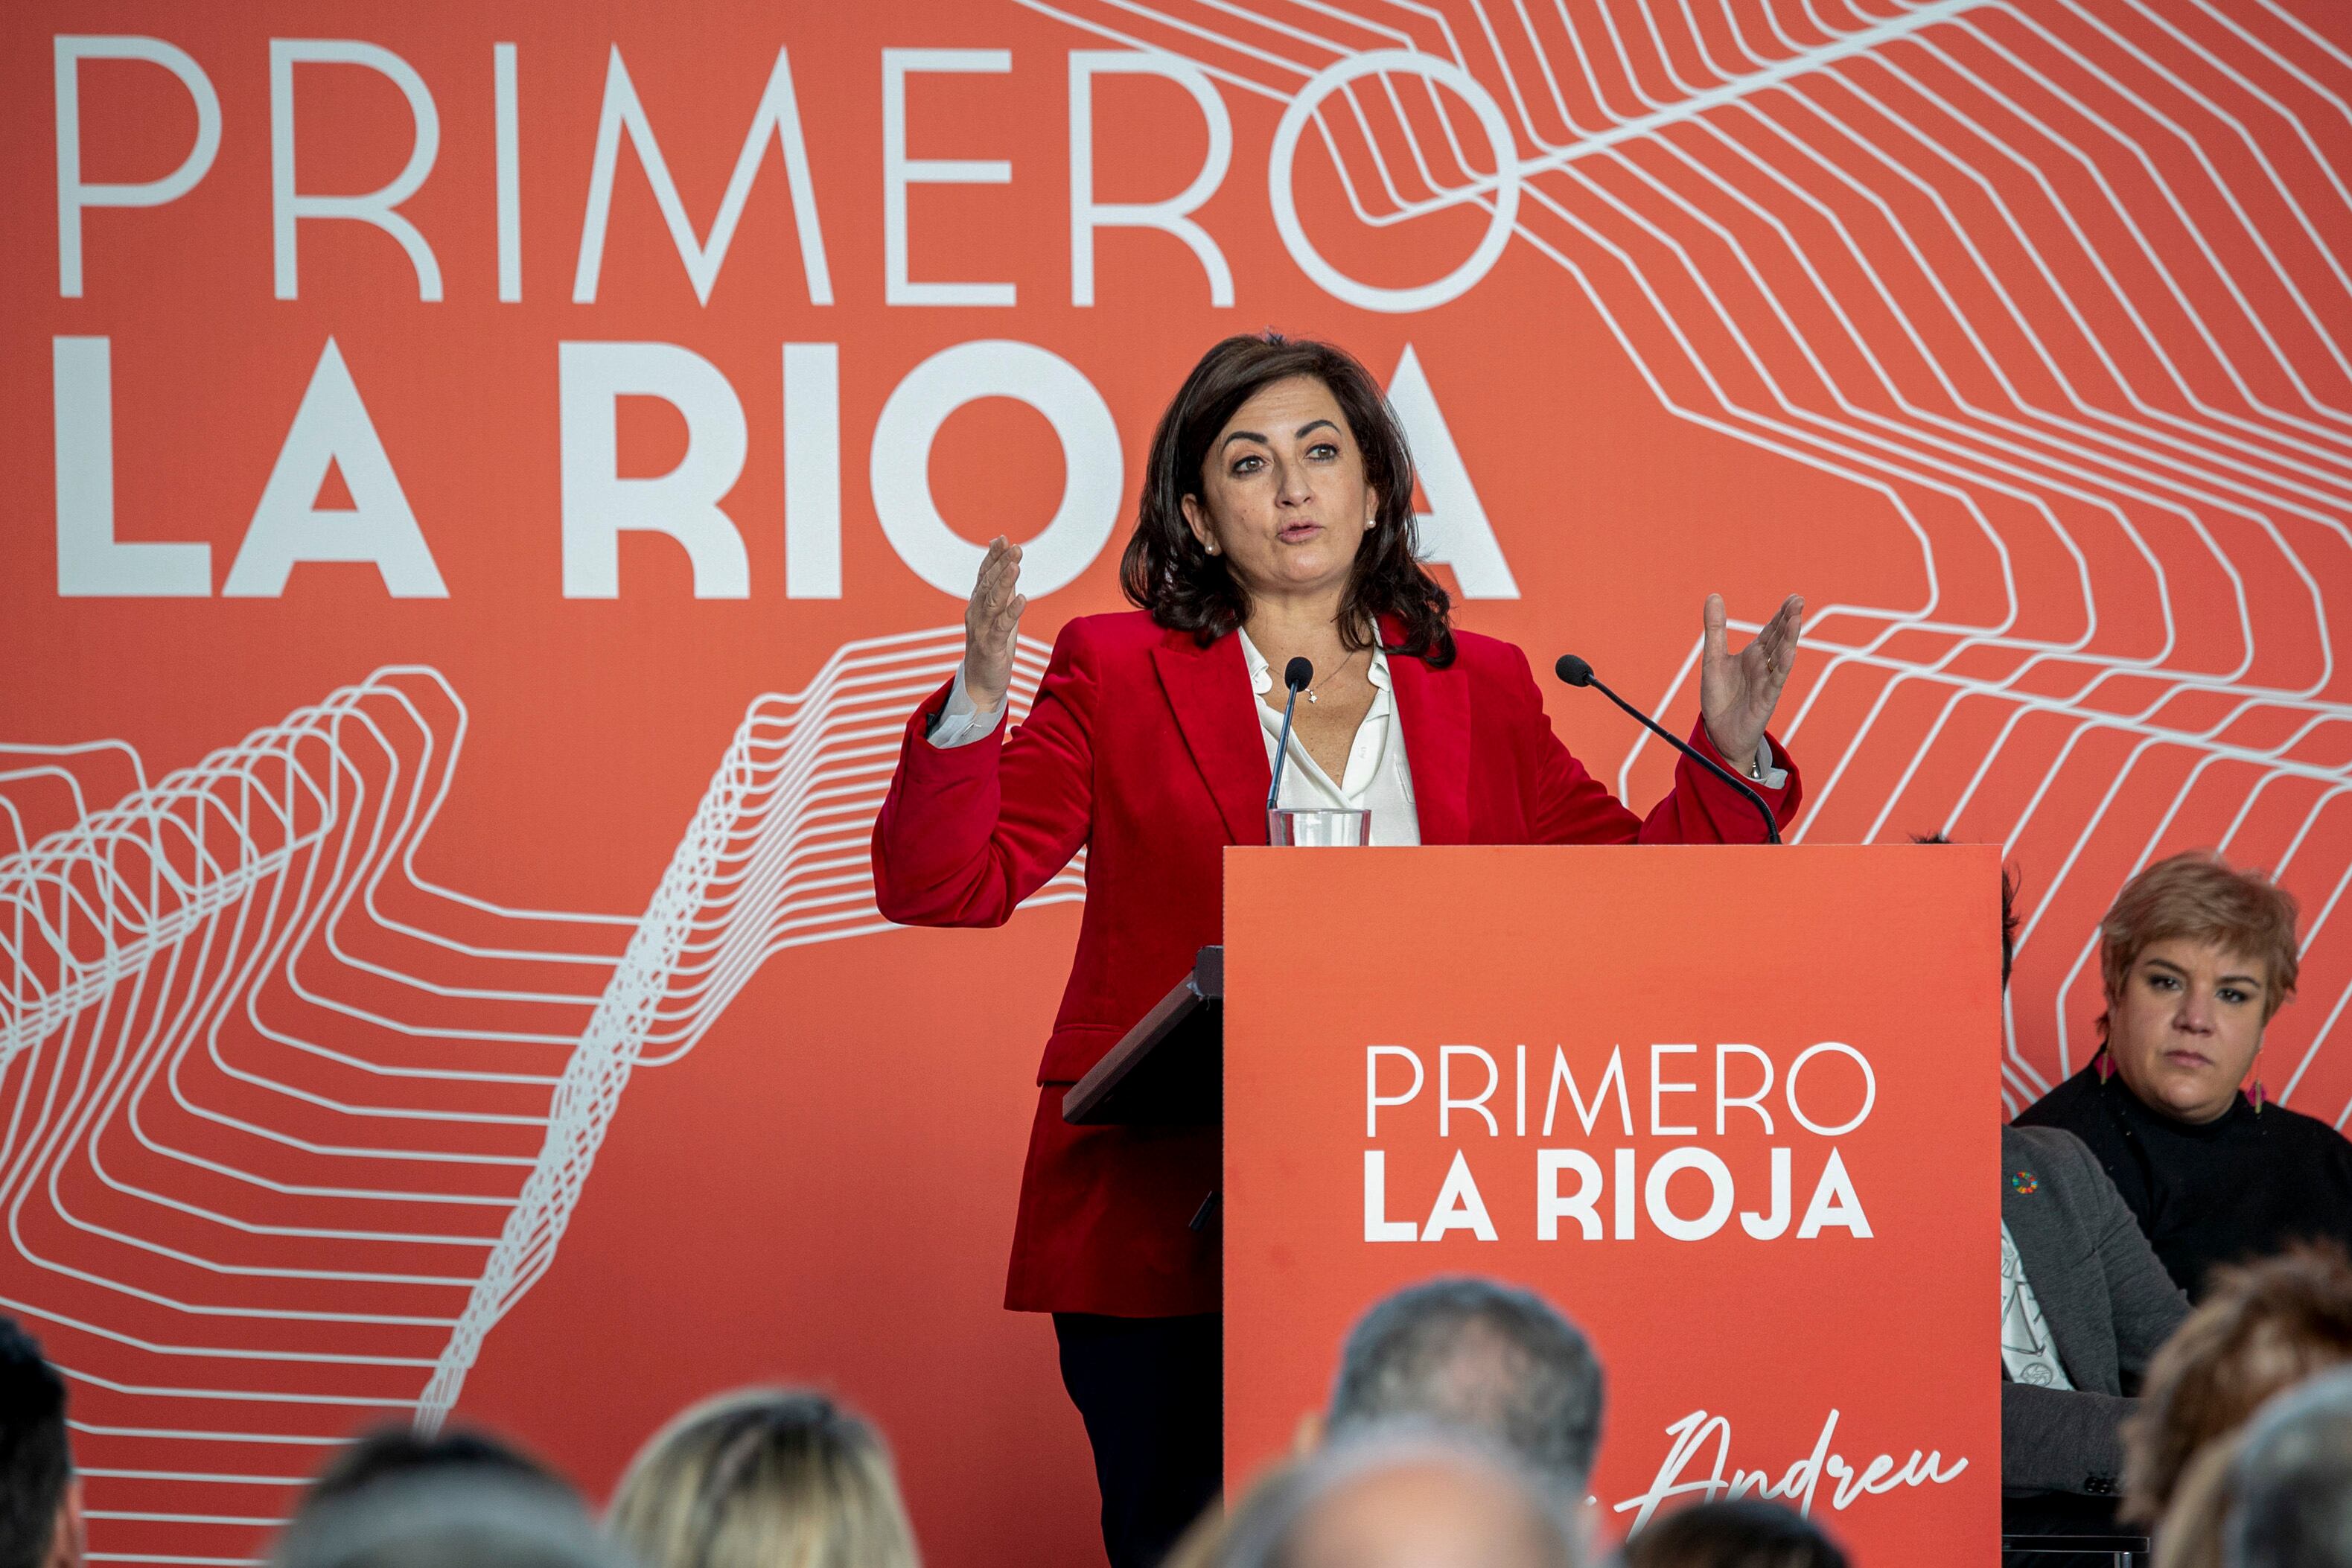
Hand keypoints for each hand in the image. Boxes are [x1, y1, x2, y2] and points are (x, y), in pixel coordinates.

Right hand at [963, 536, 1025, 711]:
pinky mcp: (990, 647)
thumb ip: (1002, 590)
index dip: (992, 557)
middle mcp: (975, 613)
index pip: (984, 575)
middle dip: (1001, 564)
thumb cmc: (992, 646)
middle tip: (1014, 547)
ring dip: (1004, 582)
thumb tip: (1009, 563)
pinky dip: (1011, 612)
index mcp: (977, 604)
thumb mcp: (999, 614)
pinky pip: (1001, 627)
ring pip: (992, 602)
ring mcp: (981, 630)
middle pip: (988, 584)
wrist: (981, 683)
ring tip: (1016, 565)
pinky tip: (1022, 599)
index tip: (1002, 538)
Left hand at [1699, 592, 1802, 767]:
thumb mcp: (1713, 658)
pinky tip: (1790, 653)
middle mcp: (1764, 665)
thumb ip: (1716, 628)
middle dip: (1789, 620)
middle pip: (1780, 639)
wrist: (1718, 732)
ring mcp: (1767, 681)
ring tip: (1797, 619)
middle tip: (1799, 601)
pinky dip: (1783, 667)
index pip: (1771, 630)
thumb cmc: (1719, 696)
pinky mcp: (1766, 699)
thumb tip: (1714, 595)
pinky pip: (1776, 681)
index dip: (1782, 614)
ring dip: (1789, 639)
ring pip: (1782, 657)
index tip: (1794, 597)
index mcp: (1754, 654)